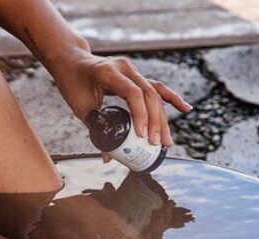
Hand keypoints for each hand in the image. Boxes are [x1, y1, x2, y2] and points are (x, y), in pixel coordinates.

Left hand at [48, 50, 191, 147]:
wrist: (72, 61)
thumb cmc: (73, 83)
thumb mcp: (81, 106)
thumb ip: (96, 129)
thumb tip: (108, 157)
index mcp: (110, 72)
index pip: (133, 93)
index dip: (140, 115)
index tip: (141, 136)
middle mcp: (125, 69)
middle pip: (149, 95)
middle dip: (155, 122)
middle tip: (156, 144)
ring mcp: (133, 71)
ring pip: (155, 95)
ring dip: (163, 119)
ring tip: (167, 141)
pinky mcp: (137, 77)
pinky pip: (158, 88)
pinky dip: (172, 99)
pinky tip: (186, 109)